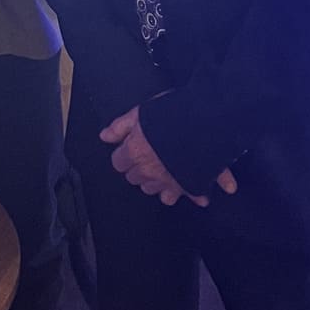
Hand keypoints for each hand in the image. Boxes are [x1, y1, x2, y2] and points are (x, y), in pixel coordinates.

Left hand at [99, 105, 236, 206]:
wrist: (205, 121)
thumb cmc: (172, 114)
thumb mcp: (139, 113)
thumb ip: (120, 126)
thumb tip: (104, 136)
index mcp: (135, 153)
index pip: (119, 163)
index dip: (125, 154)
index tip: (131, 147)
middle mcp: (150, 172)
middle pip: (136, 179)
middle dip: (139, 169)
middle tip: (148, 154)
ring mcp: (170, 181)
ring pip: (156, 191)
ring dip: (159, 183)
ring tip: (167, 169)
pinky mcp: (191, 185)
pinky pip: (190, 196)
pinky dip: (194, 195)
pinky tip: (200, 195)